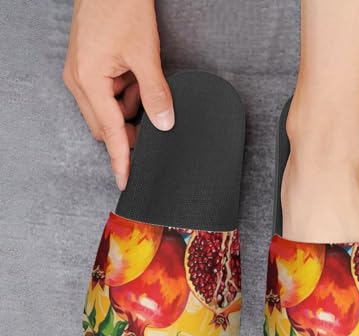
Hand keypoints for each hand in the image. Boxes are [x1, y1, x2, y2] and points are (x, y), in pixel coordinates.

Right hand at [63, 0, 173, 189]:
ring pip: (108, 111)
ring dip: (129, 108)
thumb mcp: (145, 54)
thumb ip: (156, 93)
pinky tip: (135, 78)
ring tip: (143, 84)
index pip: (111, 134)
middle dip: (129, 130)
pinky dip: (124, 94)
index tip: (125, 181)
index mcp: (89, 81)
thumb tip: (164, 124)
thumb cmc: (120, 6)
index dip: (120, 160)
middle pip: (107, 126)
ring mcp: (81, 74)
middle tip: (152, 123)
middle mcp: (79, 81)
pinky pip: (107, 95)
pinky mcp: (88, 67)